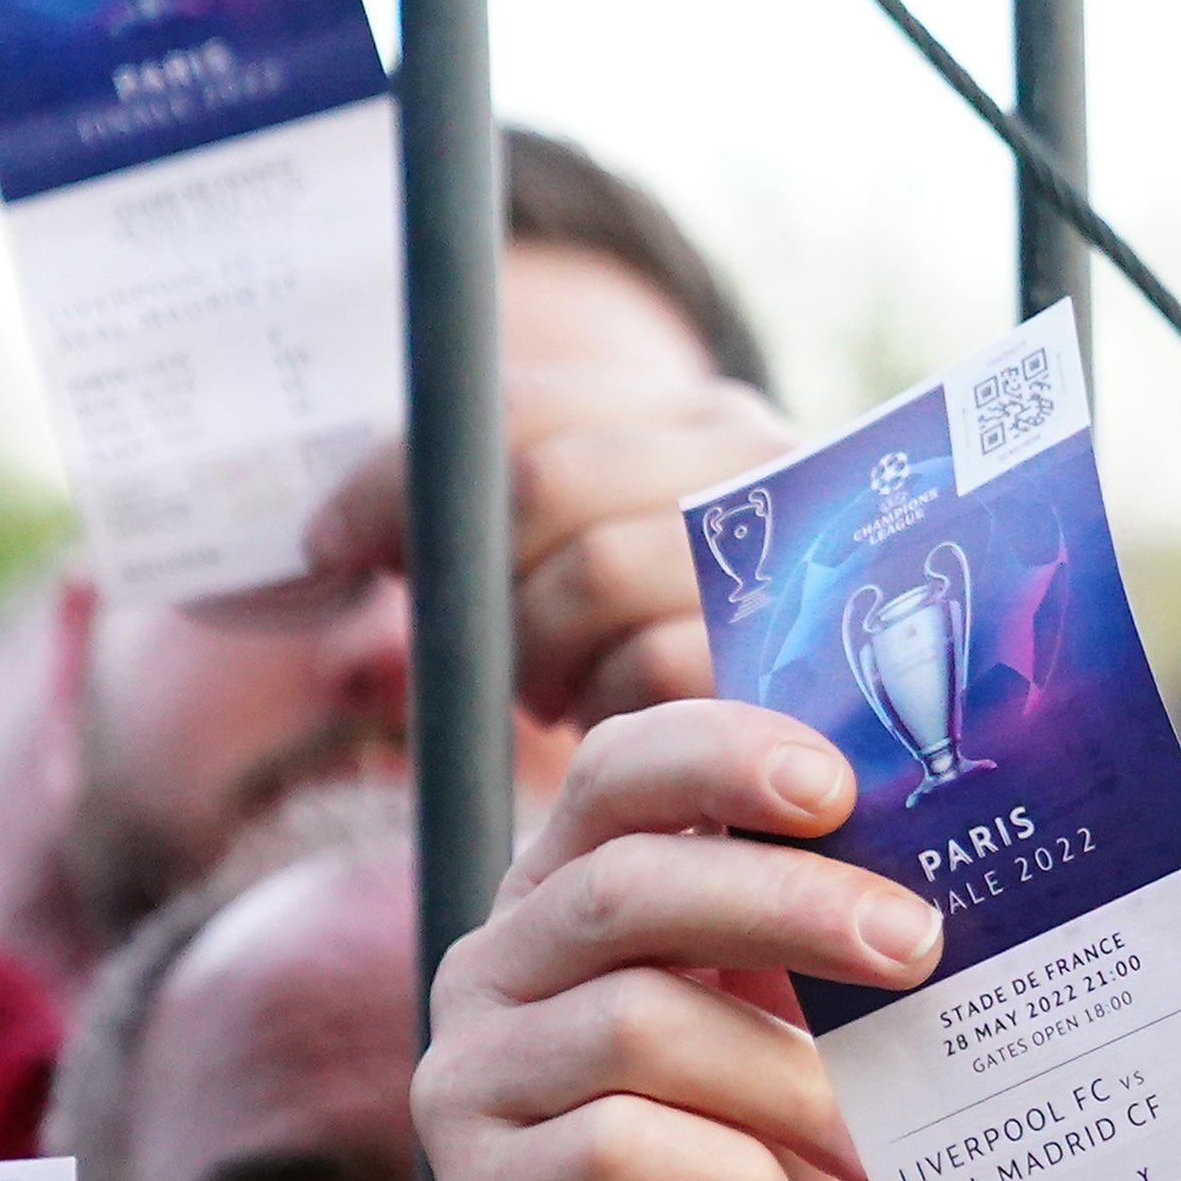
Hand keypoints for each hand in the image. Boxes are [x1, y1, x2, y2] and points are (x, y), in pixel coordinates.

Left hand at [304, 375, 802, 733]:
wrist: (853, 773)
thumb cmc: (694, 668)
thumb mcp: (609, 567)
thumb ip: (520, 517)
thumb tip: (327, 536)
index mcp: (699, 416)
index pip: (521, 408)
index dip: (401, 475)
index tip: (328, 544)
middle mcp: (758, 457)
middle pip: (547, 484)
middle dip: (479, 576)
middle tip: (481, 649)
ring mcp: (787, 549)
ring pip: (591, 574)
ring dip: (537, 651)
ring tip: (556, 694)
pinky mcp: (796, 657)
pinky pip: (648, 665)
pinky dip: (604, 706)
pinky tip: (615, 725)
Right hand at [415, 699, 925, 1180]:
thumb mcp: (820, 1049)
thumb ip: (836, 951)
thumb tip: (939, 860)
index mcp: (570, 904)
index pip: (612, 774)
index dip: (716, 754)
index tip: (837, 782)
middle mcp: (493, 979)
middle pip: (625, 889)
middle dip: (788, 903)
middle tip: (920, 946)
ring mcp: (467, 1096)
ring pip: (632, 1030)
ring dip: (786, 1079)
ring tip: (874, 1141)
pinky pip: (611, 1158)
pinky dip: (729, 1177)